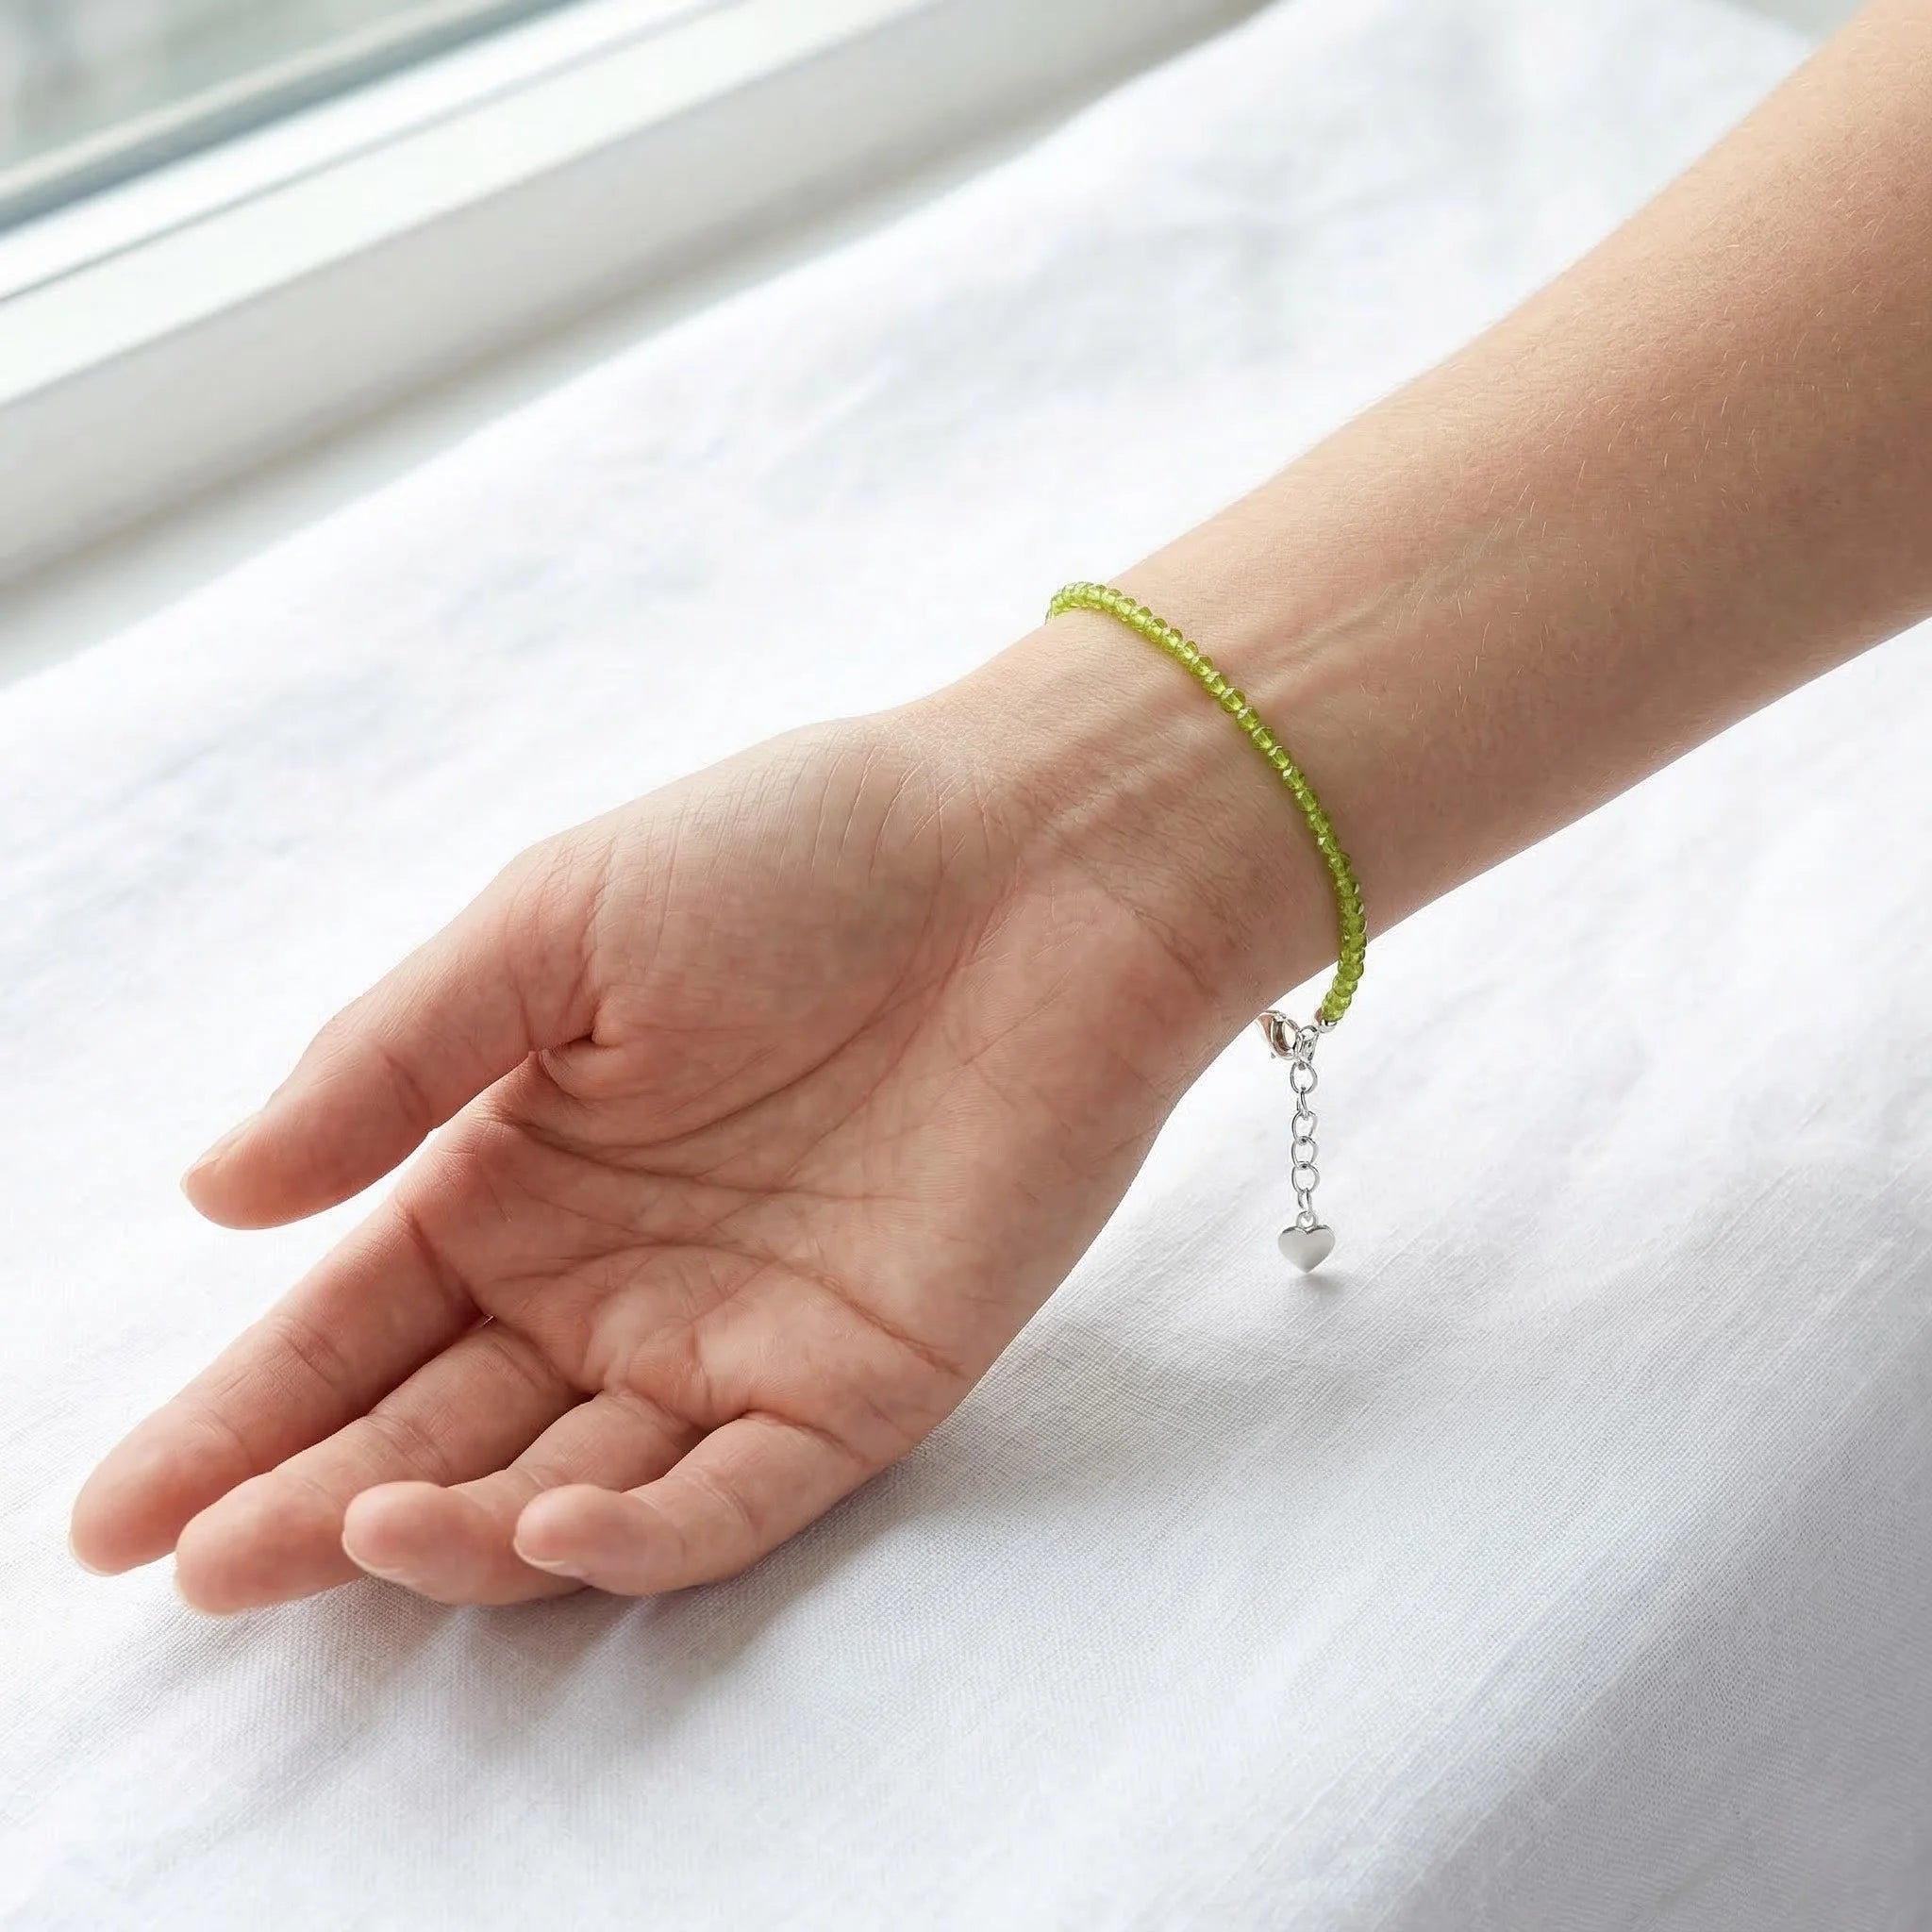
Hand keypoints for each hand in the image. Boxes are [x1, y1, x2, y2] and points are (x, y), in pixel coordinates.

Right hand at [70, 637, 1275, 1610]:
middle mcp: (610, 1276)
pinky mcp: (859, 1382)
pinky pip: (733, 1495)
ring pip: (565, 1487)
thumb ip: (390, 1062)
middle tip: (198, 1564)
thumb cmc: (795, 859)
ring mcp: (732, 1340)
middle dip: (309, 1504)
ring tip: (346, 1533)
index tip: (113, 1511)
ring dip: (451, 1532)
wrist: (1031, 860)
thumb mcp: (554, 927)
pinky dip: (638, 1529)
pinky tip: (544, 1516)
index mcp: (521, 1168)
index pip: (351, 1320)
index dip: (235, 1415)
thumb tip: (214, 1195)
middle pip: (436, 1426)